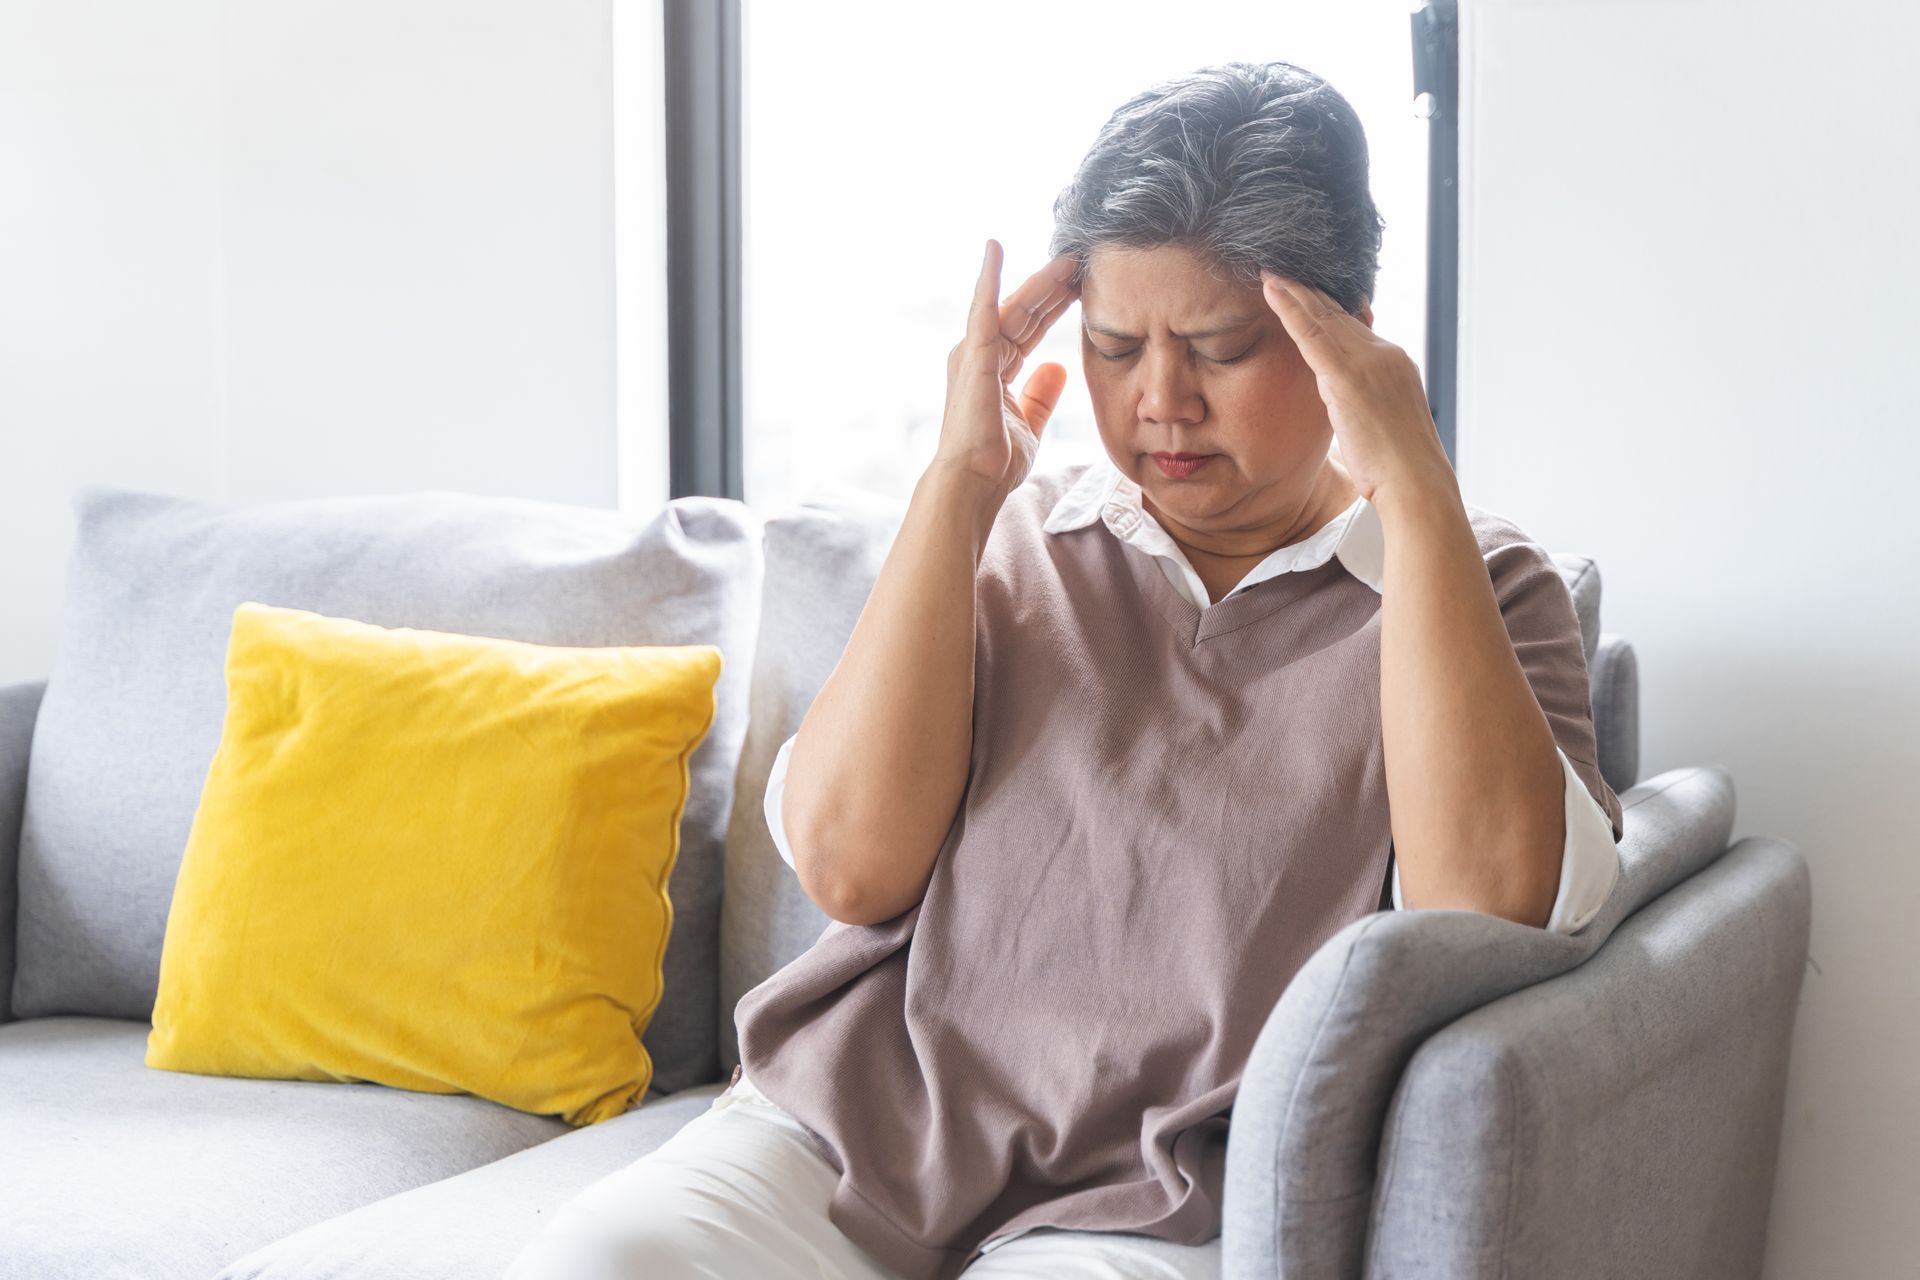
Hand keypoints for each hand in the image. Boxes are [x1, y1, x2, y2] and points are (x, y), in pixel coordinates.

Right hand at [930, 240, 1079, 501]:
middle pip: (1023, 311)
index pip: (1030, 329)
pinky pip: (982, 309)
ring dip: (1039, 280)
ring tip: (1067, 257)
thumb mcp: (1029, 422)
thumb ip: (1041, 394)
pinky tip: (994, 248)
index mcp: (994, 369)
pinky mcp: (972, 354)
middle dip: (1053, 287)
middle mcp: (979, 354)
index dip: (1054, 307)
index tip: (1080, 287)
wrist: (973, 481)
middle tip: (1081, 262)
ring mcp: (973, 352)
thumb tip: (1058, 367)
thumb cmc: (994, 461)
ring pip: (1013, 306)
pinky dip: (988, 278)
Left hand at [1260, 273, 1454, 506]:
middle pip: (1339, 315)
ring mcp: (1368, 360)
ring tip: (1270, 271)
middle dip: (1310, 292)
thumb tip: (1341, 396)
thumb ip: (1360, 402)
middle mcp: (1384, 353)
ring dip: (1294, 291)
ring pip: (1323, 316)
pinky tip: (1271, 289)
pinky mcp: (1348, 375)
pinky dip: (1289, 308)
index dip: (1328, 308)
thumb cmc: (1397, 469)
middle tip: (1284, 268)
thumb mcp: (1381, 424)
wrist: (1416, 481)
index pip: (1356, 327)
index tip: (1309, 291)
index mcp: (1394, 363)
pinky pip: (1311, 332)